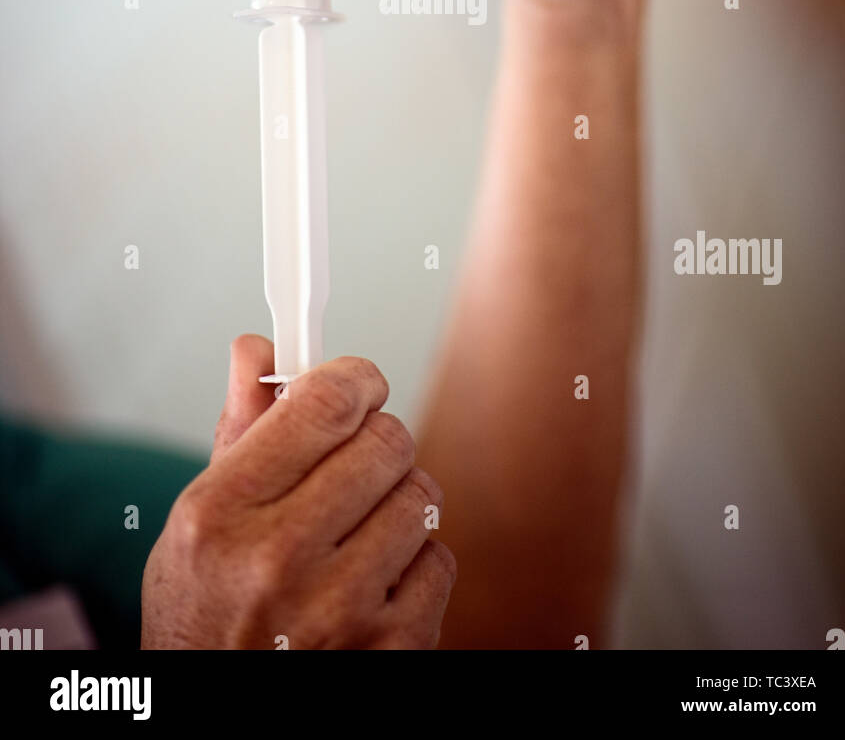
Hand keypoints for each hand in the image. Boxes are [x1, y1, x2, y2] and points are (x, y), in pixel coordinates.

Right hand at [141, 338, 454, 649]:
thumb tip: (257, 350)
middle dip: (375, 439)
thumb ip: (239, 428)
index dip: (353, 378)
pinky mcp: (388, 649)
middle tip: (354, 460)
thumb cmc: (205, 615)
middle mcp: (278, 559)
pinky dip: (415, 564)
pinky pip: (439, 560)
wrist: (214, 714)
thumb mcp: (196, 520)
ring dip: (397, 500)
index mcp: (221, 513)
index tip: (358, 382)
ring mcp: (338, 610)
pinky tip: (374, 579)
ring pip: (419, 496)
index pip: (323, 403)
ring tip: (359, 527)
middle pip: (384, 441)